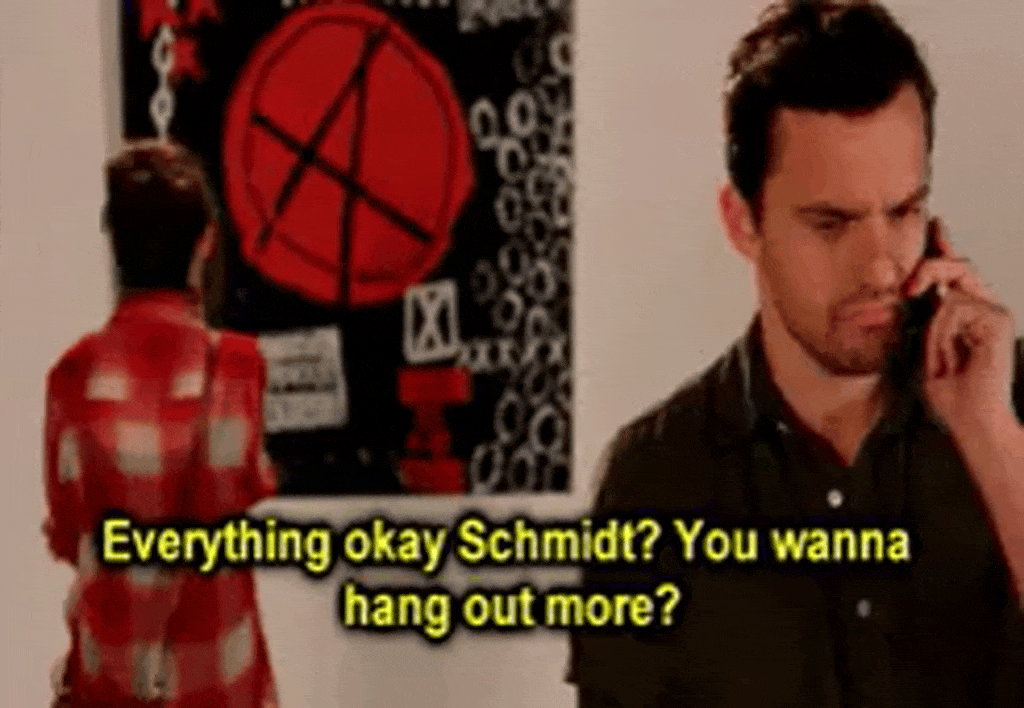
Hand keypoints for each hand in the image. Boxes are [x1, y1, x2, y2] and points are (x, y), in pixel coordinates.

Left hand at [905, 218, 1015, 431]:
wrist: (969, 418)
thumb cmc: (946, 390)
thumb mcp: (923, 345)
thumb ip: (923, 315)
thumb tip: (908, 289)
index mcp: (965, 311)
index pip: (954, 270)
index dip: (943, 245)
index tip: (934, 221)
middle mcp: (984, 306)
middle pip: (955, 266)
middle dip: (928, 269)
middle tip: (906, 291)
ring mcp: (994, 311)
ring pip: (950, 293)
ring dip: (935, 328)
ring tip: (941, 358)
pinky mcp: (998, 319)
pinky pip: (957, 307)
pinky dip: (945, 331)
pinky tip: (953, 355)